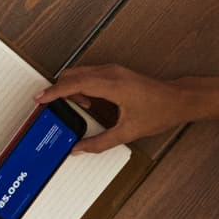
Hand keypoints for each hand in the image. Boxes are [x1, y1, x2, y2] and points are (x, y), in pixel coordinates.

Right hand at [49, 63, 192, 152]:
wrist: (178, 99)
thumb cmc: (159, 111)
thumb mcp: (128, 132)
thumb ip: (100, 142)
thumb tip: (80, 149)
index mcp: (112, 85)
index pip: (74, 84)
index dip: (53, 92)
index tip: (40, 98)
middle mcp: (110, 72)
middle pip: (72, 74)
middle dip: (59, 90)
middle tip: (50, 106)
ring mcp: (113, 70)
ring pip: (80, 73)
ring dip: (71, 88)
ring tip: (76, 107)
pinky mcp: (115, 72)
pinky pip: (89, 74)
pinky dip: (81, 85)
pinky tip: (87, 101)